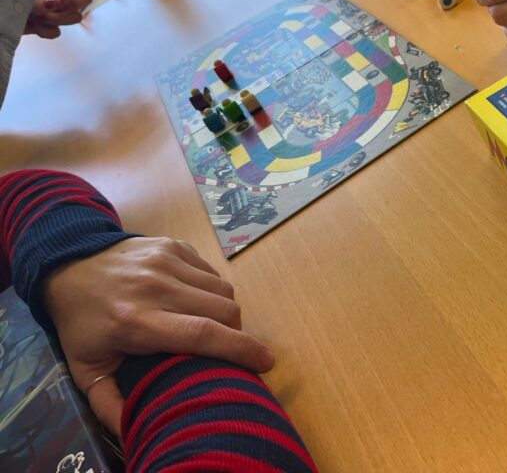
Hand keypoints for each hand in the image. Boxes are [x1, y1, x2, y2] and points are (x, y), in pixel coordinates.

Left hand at [24, 0, 91, 37]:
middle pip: (78, 3)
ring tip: (41, 20)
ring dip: (58, 20)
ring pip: (71, 18)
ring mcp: (46, 14)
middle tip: (51, 14)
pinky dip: (47, 32)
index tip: (58, 4)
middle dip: (67, 11)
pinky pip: (55, 32)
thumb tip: (53, 5)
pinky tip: (36, 30)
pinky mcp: (40, 28)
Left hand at [42, 236, 274, 435]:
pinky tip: (195, 300)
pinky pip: (212, 271)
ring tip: (209, 324)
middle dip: (235, 334)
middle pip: (223, 310)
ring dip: (225, 312)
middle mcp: (156, 287)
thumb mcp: (87, 370)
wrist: (69, 265)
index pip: (202, 334)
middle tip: (225, 348)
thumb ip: (111, 404)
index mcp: (136, 321)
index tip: (265, 364)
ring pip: (223, 289)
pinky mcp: (175, 246)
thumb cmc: (82, 323)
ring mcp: (168, 260)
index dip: (240, 350)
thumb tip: (137, 434)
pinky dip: (212, 290)